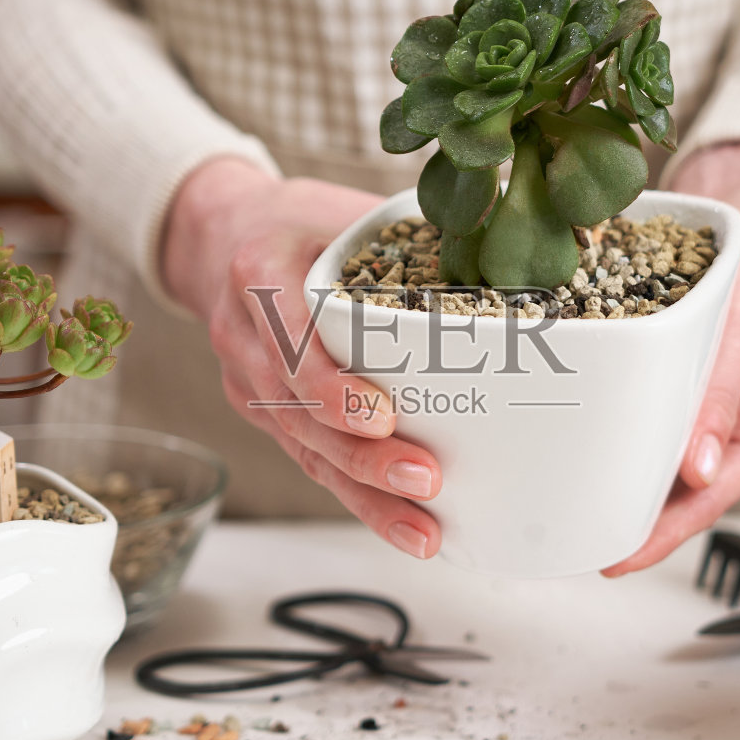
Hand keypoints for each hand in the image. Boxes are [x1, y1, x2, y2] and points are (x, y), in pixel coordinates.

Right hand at [161, 158, 443, 558]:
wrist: (222, 236)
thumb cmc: (301, 221)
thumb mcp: (342, 207)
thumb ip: (412, 228)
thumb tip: (516, 233)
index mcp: (258, 273)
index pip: (290, 342)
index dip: (333, 387)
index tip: (384, 416)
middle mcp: (243, 335)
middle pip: (300, 412)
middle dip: (364, 456)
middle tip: (427, 480)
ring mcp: (247, 382)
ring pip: (305, 449)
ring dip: (365, 496)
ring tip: (424, 531)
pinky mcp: (263, 413)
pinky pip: (310, 459)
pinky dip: (357, 497)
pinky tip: (404, 528)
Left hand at [603, 140, 739, 575]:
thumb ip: (721, 389)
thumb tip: (699, 470)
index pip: (711, 495)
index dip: (665, 533)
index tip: (620, 557)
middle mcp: (723, 419)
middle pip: (672, 486)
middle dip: (628, 516)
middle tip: (574, 539)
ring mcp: (689, 396)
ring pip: (646, 451)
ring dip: (609, 471)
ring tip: (561, 499)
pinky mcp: (658, 369)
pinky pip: (628, 405)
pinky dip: (601, 420)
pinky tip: (563, 431)